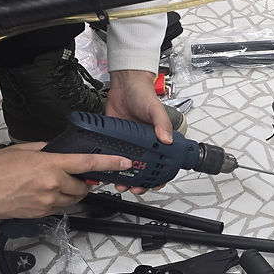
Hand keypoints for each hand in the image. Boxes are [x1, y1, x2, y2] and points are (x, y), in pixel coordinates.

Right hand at [0, 142, 132, 218]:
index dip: (109, 163)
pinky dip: (57, 202)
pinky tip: (43, 195)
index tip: (123, 163)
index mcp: (51, 165)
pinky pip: (58, 208)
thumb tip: (56, 151)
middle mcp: (53, 184)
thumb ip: (45, 150)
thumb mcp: (23, 149)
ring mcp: (48, 201)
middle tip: (76, 177)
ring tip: (57, 185)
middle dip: (83, 183)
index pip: (88, 163)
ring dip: (72, 193)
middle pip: (83, 187)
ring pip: (73, 200)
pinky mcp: (41, 213)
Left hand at [105, 69, 171, 194]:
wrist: (123, 84)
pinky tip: (106, 172)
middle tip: (133, 188)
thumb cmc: (143, 94)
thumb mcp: (155, 109)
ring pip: (126, 166)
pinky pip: (111, 155)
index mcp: (157, 139)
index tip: (152, 185)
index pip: (161, 164)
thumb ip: (161, 123)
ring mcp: (128, 143)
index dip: (158, 177)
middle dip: (138, 182)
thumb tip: (167, 139)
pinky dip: (109, 166)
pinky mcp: (113, 140)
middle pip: (142, 169)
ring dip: (123, 178)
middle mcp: (143, 144)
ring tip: (119, 184)